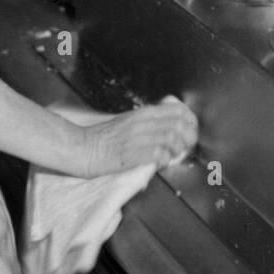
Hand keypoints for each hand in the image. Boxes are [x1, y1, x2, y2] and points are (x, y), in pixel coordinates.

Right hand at [78, 97, 197, 178]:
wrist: (82, 147)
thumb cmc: (102, 137)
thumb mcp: (127, 121)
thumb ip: (147, 122)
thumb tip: (167, 128)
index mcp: (143, 113)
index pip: (178, 110)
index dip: (190, 121)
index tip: (191, 131)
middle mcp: (143, 123)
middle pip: (180, 124)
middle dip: (189, 137)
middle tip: (186, 147)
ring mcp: (139, 138)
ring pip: (172, 138)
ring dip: (178, 150)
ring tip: (173, 157)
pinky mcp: (133, 154)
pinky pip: (159, 155)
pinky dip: (165, 160)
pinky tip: (161, 164)